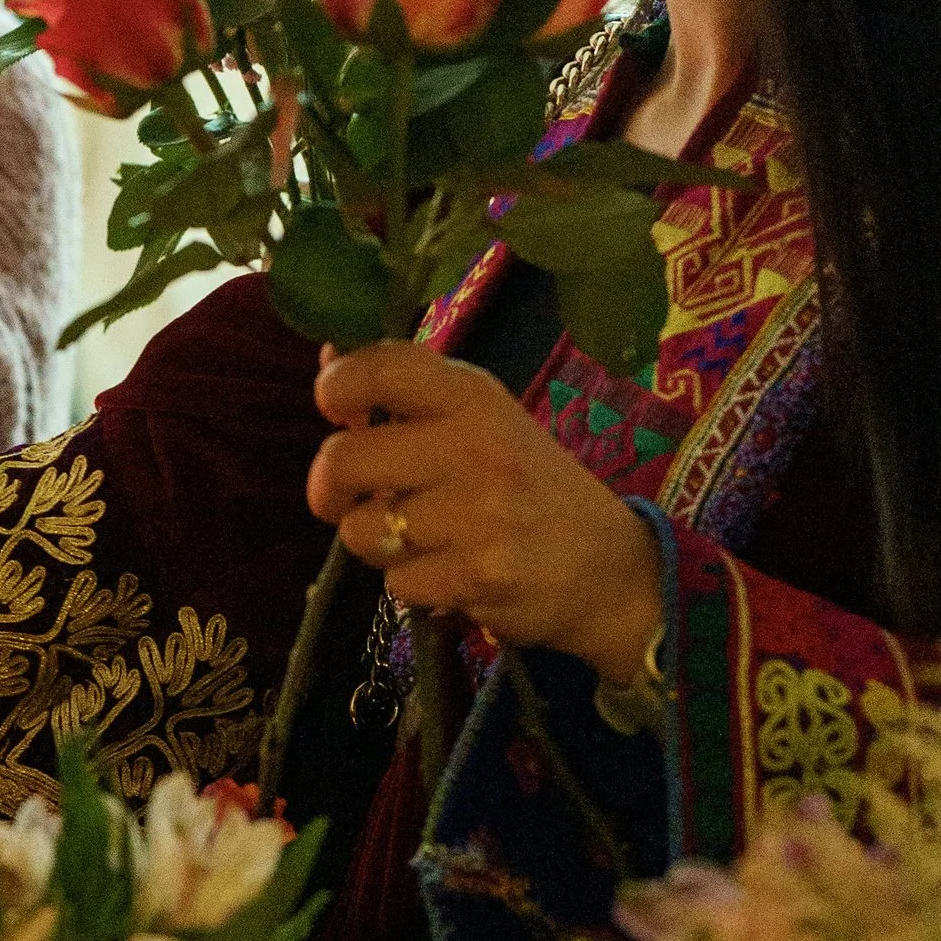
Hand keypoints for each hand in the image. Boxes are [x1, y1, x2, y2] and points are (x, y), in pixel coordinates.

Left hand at [306, 337, 664, 684]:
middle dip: (331, 487)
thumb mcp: (485, 420)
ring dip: (378, 541)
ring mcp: (478, 515)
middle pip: (345, 460)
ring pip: (362, 530)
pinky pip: (396, 582)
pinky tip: (452, 572)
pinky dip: (414, 585)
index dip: (338, 386)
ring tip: (422, 537)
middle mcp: (476, 447)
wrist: (611, 570)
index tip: (334, 409)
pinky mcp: (477, 578)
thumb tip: (329, 356)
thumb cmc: (531, 486)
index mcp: (474, 397)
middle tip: (349, 497)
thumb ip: (409, 392)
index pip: (383, 368)